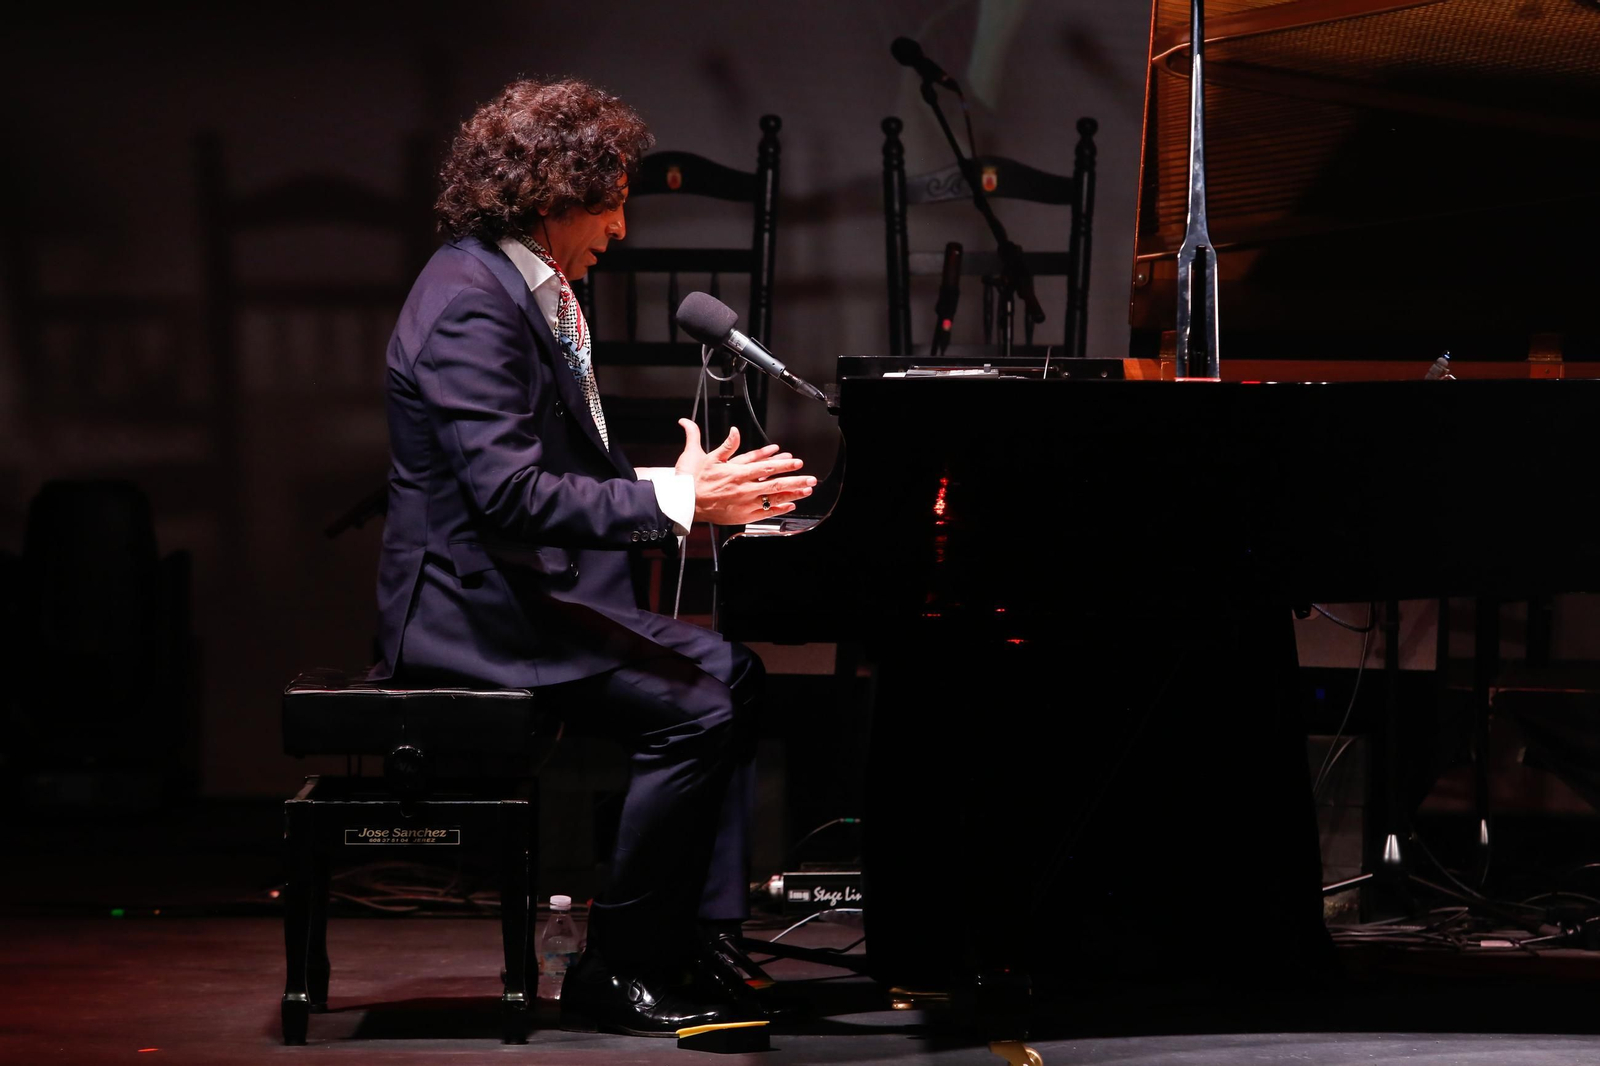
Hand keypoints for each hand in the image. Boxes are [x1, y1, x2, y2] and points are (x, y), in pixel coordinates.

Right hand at [675, 420, 814, 525]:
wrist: (682, 503)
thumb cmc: (691, 479)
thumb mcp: (703, 455)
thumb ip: (723, 443)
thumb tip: (734, 430)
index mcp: (735, 472)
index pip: (765, 467)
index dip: (783, 464)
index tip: (796, 461)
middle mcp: (743, 488)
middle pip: (775, 484)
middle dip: (795, 481)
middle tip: (811, 479)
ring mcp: (743, 503)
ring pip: (772, 499)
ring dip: (791, 495)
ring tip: (806, 491)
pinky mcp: (741, 515)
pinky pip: (764, 513)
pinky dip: (778, 509)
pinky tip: (790, 506)